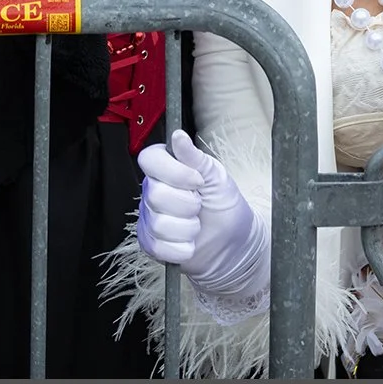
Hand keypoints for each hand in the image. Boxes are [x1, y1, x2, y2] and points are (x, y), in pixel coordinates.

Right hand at [136, 130, 268, 298]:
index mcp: (166, 168)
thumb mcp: (215, 176)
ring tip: (197, 226)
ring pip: (158, 223)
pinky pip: (157, 246)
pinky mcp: (151, 243)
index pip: (150, 159)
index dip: (174, 172)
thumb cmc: (224, 205)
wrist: (233, 242)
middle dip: (187, 204)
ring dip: (187, 228)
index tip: (197, 181)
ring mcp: (149, 217)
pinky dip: (181, 248)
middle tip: (200, 206)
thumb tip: (178, 135)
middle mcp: (153, 191)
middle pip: (155, 194)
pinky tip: (190, 243)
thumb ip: (194, 156)